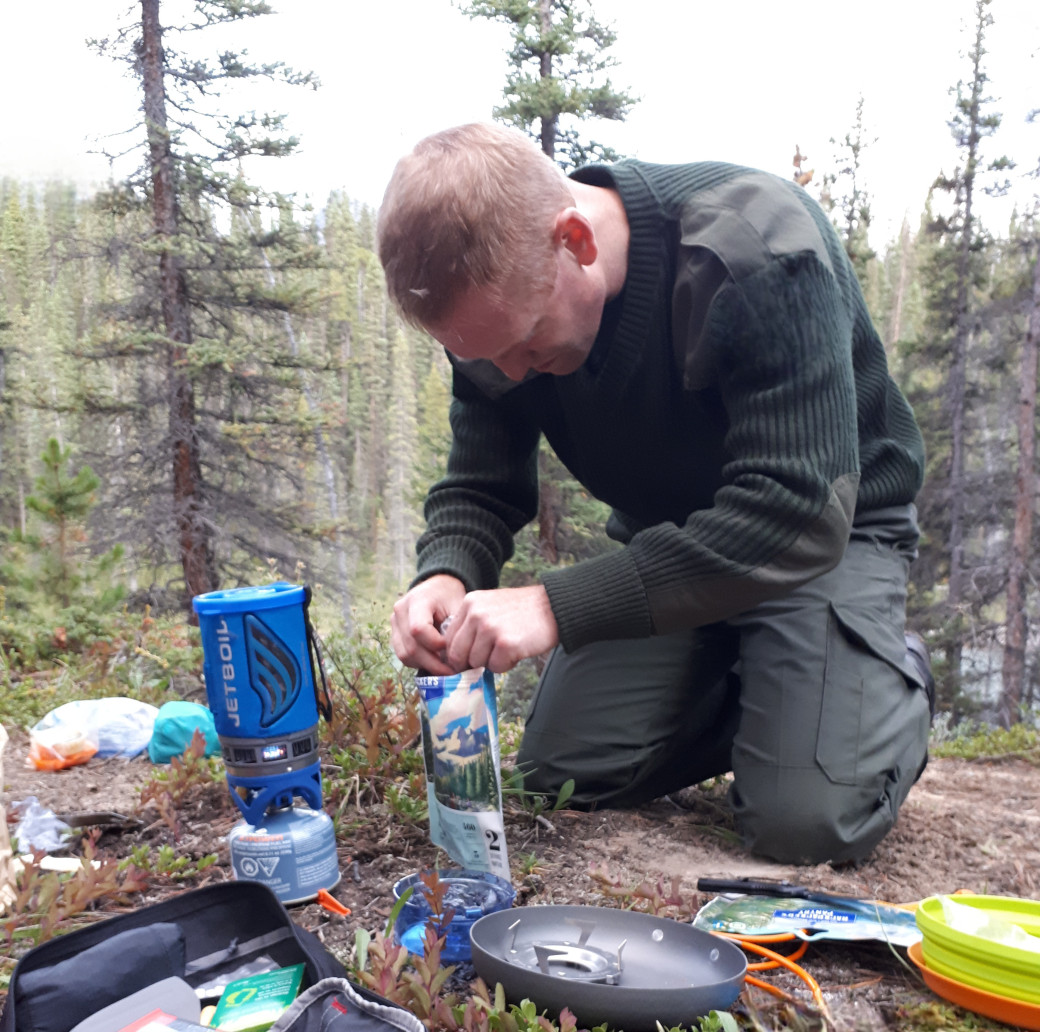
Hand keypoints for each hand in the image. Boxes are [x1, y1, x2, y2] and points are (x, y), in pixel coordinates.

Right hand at [390, 574, 466, 673]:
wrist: (438, 588)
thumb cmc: (451, 597)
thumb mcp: (458, 606)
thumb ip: (455, 629)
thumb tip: (455, 658)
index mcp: (417, 600)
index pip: (418, 629)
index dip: (435, 644)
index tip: (452, 647)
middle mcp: (400, 611)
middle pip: (411, 647)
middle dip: (433, 663)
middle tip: (453, 671)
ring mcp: (394, 623)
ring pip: (405, 655)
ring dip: (426, 665)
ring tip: (445, 667)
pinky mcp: (394, 634)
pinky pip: (403, 655)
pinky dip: (419, 662)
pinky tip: (435, 661)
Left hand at [442, 585, 558, 672]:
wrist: (554, 606)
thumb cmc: (523, 611)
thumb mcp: (491, 606)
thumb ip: (472, 624)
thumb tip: (456, 655)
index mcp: (470, 603)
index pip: (449, 639)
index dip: (457, 654)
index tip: (468, 660)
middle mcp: (476, 614)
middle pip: (457, 655)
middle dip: (471, 663)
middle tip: (488, 659)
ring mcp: (490, 628)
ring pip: (476, 662)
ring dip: (492, 662)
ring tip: (508, 648)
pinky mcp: (505, 643)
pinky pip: (495, 667)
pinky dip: (506, 665)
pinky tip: (517, 651)